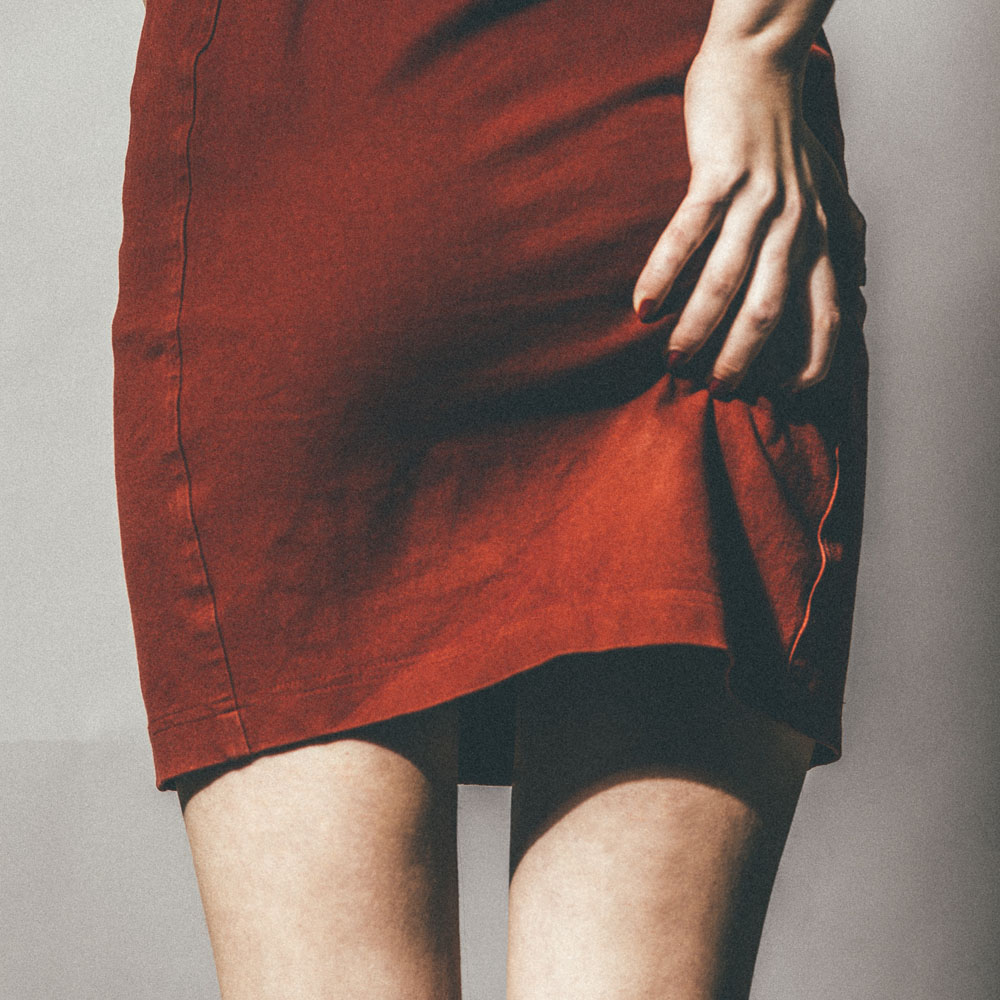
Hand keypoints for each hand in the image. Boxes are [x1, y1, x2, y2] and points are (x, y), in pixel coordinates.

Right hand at [633, 44, 848, 396]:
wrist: (760, 63)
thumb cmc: (786, 129)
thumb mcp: (828, 184)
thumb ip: (842, 235)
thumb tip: (858, 282)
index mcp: (820, 232)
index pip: (826, 312)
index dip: (812, 360)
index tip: (783, 396)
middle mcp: (795, 222)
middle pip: (771, 309)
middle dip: (742, 358)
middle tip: (716, 390)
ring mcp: (757, 198)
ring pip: (727, 280)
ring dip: (698, 328)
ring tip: (673, 361)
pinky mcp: (719, 174)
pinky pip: (688, 235)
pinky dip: (663, 275)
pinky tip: (642, 309)